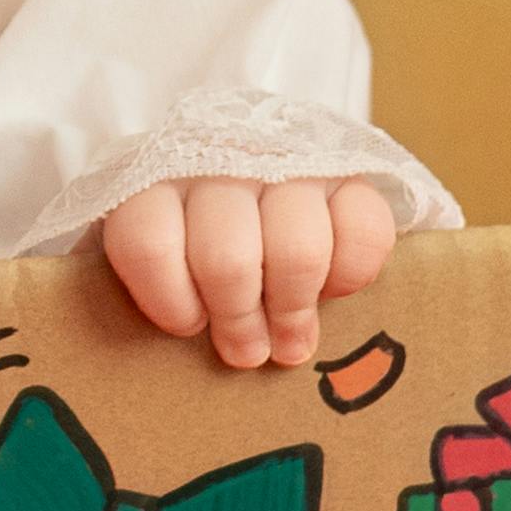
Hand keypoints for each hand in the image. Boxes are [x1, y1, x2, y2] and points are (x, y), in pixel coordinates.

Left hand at [94, 175, 393, 373]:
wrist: (240, 157)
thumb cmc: (188, 228)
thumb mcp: (147, 245)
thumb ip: (150, 282)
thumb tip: (161, 352)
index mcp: (151, 182)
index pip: (148, 243)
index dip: (170, 299)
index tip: (187, 324)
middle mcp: (219, 160)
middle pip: (227, 260)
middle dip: (239, 321)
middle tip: (246, 353)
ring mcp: (287, 162)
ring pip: (297, 251)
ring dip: (293, 309)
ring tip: (290, 342)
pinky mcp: (349, 170)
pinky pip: (363, 229)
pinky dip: (351, 273)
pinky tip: (332, 290)